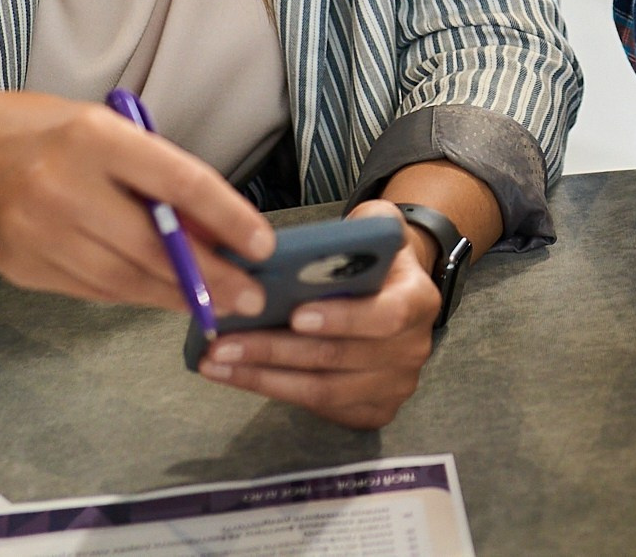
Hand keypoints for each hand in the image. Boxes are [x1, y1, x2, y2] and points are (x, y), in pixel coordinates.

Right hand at [0, 90, 273, 319]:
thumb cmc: (43, 135)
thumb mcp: (101, 130)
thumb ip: (153, 174)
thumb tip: (216, 228)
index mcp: (91, 136)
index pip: (176, 180)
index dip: (227, 216)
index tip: (263, 244)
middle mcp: (61, 186)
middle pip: (152, 245)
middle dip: (211, 275)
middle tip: (252, 295)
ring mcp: (36, 233)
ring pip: (124, 279)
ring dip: (178, 296)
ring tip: (220, 303)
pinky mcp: (22, 268)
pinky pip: (94, 290)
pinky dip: (136, 295)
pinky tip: (167, 297)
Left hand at [195, 200, 442, 427]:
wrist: (393, 293)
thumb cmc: (374, 259)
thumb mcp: (378, 227)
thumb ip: (368, 224)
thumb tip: (338, 236)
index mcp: (418, 301)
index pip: (386, 316)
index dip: (343, 319)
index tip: (295, 315)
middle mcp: (412, 350)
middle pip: (339, 358)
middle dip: (275, 350)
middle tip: (224, 342)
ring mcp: (393, 387)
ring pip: (322, 390)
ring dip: (263, 377)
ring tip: (216, 362)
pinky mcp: (371, 411)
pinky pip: (317, 408)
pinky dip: (272, 391)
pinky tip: (236, 375)